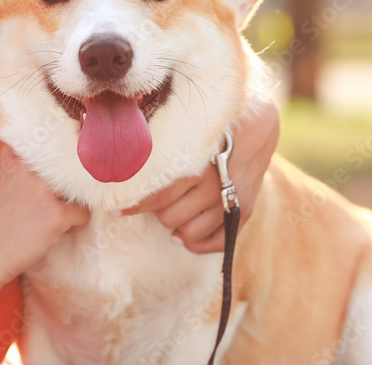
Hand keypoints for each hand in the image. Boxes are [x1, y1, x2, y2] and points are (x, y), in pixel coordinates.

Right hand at [0, 141, 89, 287]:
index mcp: (9, 151)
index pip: (49, 136)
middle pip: (67, 160)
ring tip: (58, 212)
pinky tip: (61, 229)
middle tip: (59, 195)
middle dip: (69, 177)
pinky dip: (76, 222)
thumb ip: (14, 160)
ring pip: (78, 185)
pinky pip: (82, 212)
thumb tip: (46, 153)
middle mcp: (26, 165)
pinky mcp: (55, 215)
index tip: (64, 151)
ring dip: (72, 199)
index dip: (59, 150)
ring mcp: (42, 189)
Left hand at [120, 95, 278, 253]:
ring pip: (189, 232)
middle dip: (158, 211)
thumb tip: (124, 157)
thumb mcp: (187, 132)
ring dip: (177, 226)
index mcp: (197, 164)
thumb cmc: (212, 128)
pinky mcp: (243, 213)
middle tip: (157, 200)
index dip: (134, 204)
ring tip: (174, 211)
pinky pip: (216, 242)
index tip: (116, 208)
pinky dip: (197, 243)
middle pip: (170, 217)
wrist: (256, 128)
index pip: (158, 194)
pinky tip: (184, 234)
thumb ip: (162, 147)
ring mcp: (231, 202)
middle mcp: (215, 186)